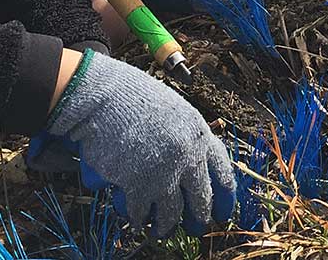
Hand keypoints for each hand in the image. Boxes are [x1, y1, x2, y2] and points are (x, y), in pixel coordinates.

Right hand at [41, 51, 235, 236]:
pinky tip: (137, 219)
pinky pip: (142, 213)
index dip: (225, 198)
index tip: (222, 212)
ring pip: (171, 214)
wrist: (103, 97)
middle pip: (200, 200)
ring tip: (161, 230)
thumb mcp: (175, 112)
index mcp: (200, 136)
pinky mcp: (138, 186)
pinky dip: (139, 218)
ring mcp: (165, 174)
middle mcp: (188, 157)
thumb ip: (188, 138)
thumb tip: (195, 165)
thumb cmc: (134, 99)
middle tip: (194, 227)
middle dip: (198, 219)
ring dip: (166, 226)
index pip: (223, 175)